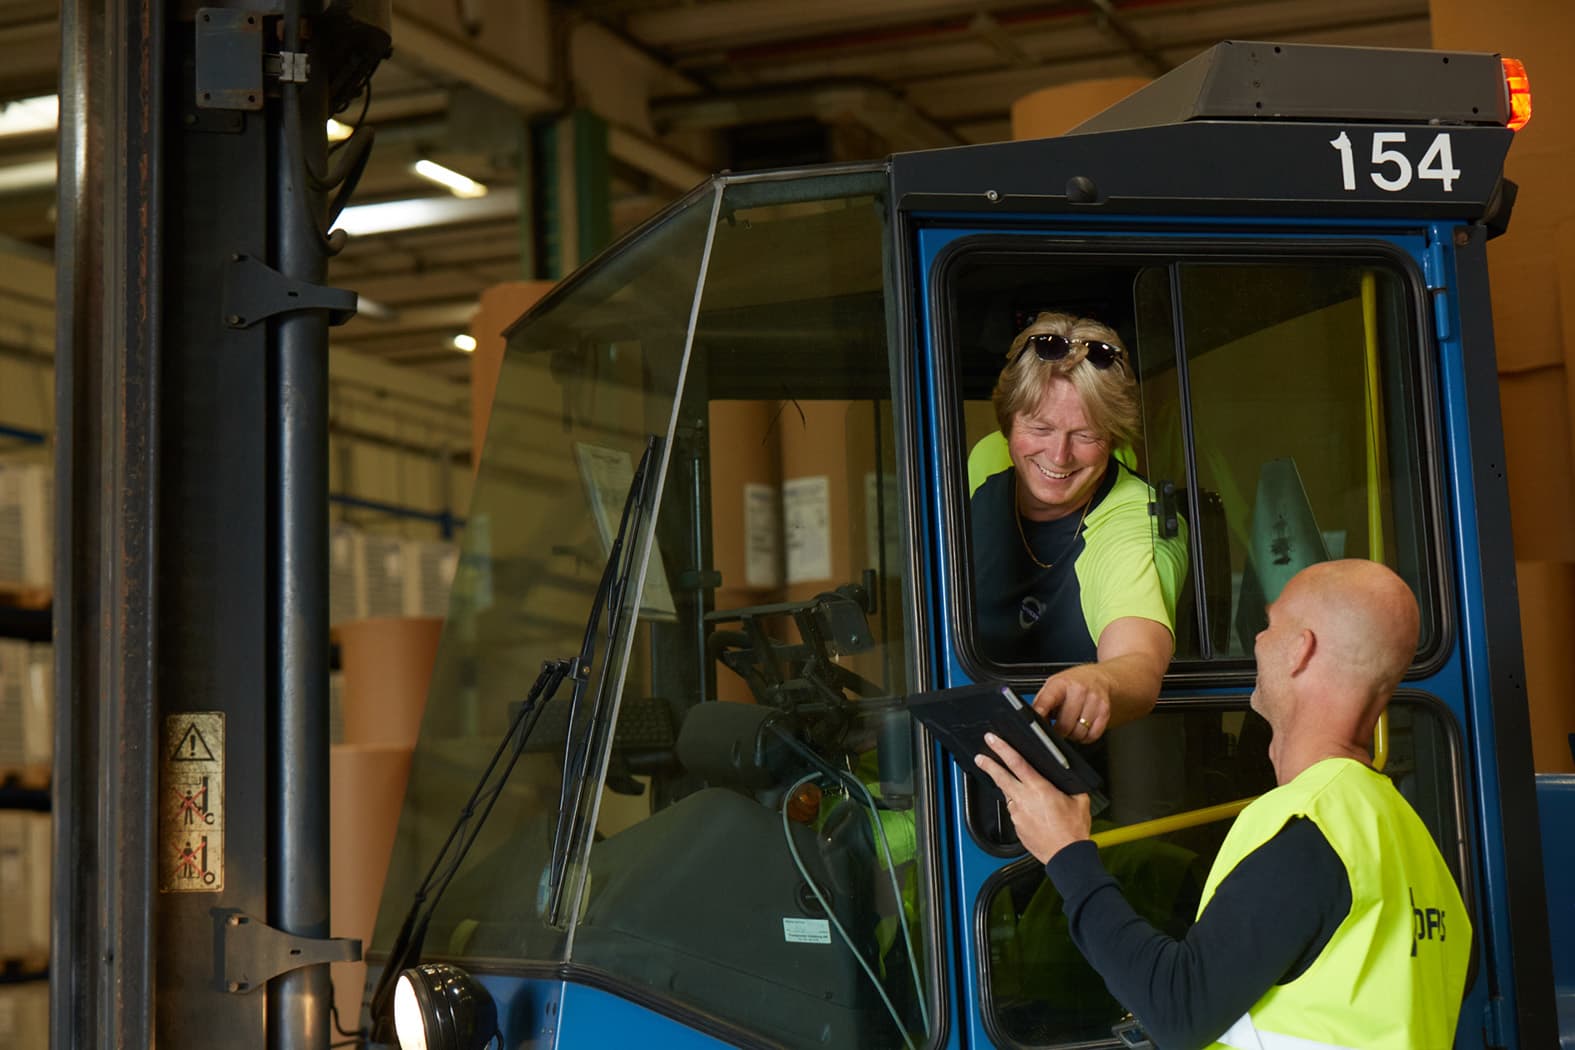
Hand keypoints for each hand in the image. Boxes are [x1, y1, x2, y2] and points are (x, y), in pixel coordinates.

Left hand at [974, 732, 1092, 862]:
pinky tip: (1030, 812)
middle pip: (1000, 777)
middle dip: (988, 765)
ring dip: (1009, 790)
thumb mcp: (1079, 800)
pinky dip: (1019, 809)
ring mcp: (1018, 815)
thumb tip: (1067, 780)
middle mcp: (1024, 800)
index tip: (992, 740)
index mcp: (1039, 788)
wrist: (1067, 856)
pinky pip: (1015, 812)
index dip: (1002, 748)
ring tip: (1020, 791)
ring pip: (1008, 796)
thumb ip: (1070, 786)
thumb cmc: (1073, 831)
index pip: (1016, 762)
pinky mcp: (1017, 828)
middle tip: (980, 757)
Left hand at [1033, 664, 1113, 742]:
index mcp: (1060, 683)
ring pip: (1079, 732)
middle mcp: (1078, 690)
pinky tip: (1082, 727)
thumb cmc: (1072, 684)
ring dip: (1072, 735)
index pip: (1047, 701)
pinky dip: (1085, 737)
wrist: (1098, 677)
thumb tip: (1035, 721)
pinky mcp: (1105, 711)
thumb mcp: (1052, 686)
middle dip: (1058, 731)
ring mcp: (1093, 701)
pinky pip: (1092, 735)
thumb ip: (1042, 703)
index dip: (1040, 715)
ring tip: (1071, 725)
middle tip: (1057, 727)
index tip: (1037, 725)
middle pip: (1064, 725)